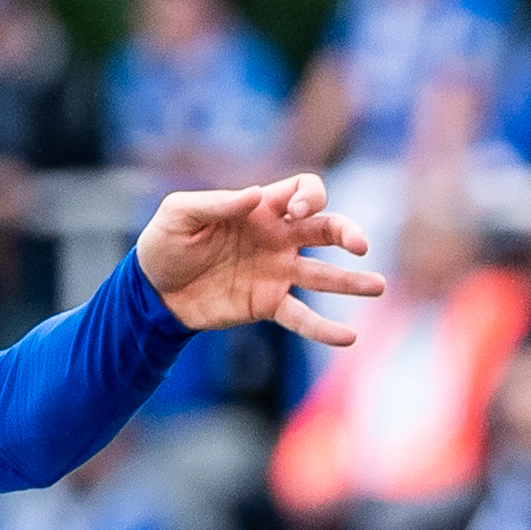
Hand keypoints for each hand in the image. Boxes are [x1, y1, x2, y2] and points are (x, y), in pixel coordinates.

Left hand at [133, 174, 388, 345]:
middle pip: (325, 229)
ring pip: (324, 276)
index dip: (310, 197)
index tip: (297, 212)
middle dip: (346, 233)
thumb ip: (217, 203)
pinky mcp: (267, 304)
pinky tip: (349, 338)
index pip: (303, 192)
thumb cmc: (165, 242)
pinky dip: (324, 329)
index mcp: (261, 209)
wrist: (152, 291)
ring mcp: (276, 273)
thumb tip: (257, 195)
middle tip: (361, 245)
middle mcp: (277, 238)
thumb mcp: (179, 213)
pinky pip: (302, 317)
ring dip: (352, 281)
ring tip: (377, 286)